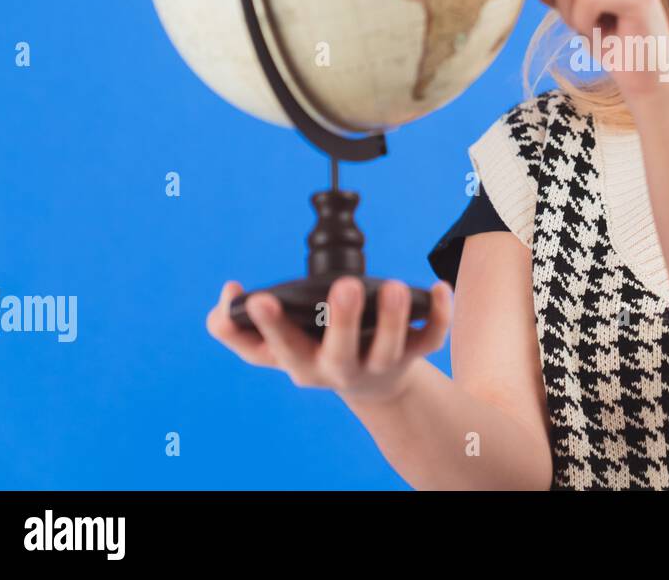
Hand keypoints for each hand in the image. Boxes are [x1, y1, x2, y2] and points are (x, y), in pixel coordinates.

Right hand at [205, 277, 451, 407]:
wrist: (371, 384)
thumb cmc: (314, 350)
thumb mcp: (273, 347)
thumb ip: (235, 327)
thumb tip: (229, 295)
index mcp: (298, 362)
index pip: (277, 350)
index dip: (267, 326)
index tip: (260, 298)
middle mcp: (338, 368)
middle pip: (339, 352)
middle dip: (341, 321)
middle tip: (344, 287)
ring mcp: (378, 363)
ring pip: (389, 348)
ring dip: (392, 318)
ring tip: (393, 286)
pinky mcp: (413, 355)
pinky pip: (430, 338)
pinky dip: (439, 314)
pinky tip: (438, 288)